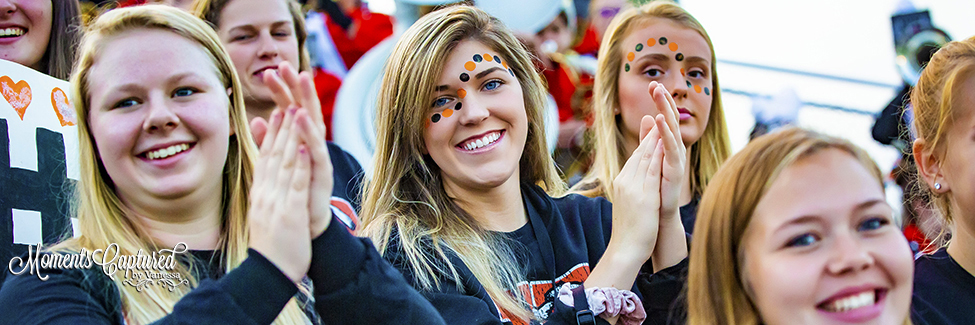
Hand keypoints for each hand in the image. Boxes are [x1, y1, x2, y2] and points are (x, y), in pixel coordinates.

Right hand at [248, 108, 312, 282]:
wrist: (267, 274)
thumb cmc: (270, 248)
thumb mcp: (265, 216)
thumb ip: (265, 195)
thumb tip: (264, 179)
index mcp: (261, 193)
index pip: (267, 157)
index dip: (274, 132)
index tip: (280, 110)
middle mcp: (265, 193)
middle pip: (273, 153)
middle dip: (282, 124)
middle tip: (286, 97)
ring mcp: (276, 200)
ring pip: (283, 162)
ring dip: (290, 135)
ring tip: (295, 110)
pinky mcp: (288, 211)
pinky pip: (294, 183)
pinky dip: (299, 163)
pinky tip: (305, 145)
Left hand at [264, 62, 333, 237]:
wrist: (306, 226)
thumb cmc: (294, 194)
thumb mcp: (277, 163)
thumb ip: (269, 141)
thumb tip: (258, 119)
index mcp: (298, 142)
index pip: (289, 110)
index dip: (281, 91)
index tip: (270, 71)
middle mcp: (311, 145)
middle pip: (303, 109)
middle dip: (295, 87)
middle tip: (286, 64)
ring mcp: (318, 157)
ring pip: (312, 123)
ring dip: (306, 100)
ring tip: (300, 79)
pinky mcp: (321, 171)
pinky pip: (315, 148)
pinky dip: (308, 132)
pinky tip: (300, 117)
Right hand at [610, 115, 664, 259]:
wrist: (625, 249)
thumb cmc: (629, 232)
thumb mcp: (630, 206)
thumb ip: (633, 191)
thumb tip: (636, 185)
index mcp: (622, 183)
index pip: (635, 158)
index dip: (644, 141)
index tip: (651, 126)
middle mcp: (625, 181)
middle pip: (639, 153)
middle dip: (650, 133)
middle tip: (657, 113)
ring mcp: (633, 187)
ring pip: (645, 157)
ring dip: (655, 138)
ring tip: (663, 120)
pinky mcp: (643, 195)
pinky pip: (652, 170)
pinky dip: (658, 155)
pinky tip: (665, 143)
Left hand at [647, 81, 686, 221]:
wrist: (659, 214)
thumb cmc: (656, 186)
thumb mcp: (650, 156)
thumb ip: (649, 137)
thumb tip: (647, 116)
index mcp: (668, 144)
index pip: (664, 117)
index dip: (660, 101)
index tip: (652, 83)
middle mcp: (675, 148)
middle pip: (669, 118)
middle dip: (663, 100)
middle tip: (656, 84)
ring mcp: (676, 157)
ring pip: (671, 129)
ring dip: (665, 110)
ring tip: (659, 94)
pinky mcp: (675, 167)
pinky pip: (670, 146)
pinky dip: (665, 132)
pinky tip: (659, 119)